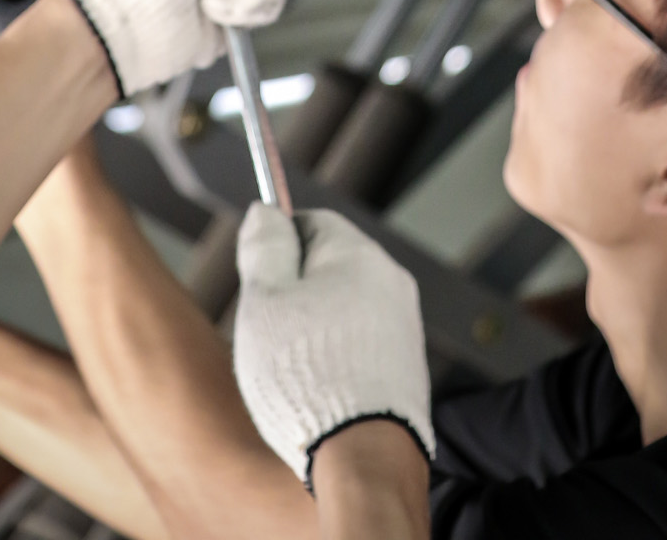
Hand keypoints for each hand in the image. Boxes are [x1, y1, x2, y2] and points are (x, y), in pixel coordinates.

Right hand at [233, 207, 433, 484]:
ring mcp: (404, 325)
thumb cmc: (306, 375)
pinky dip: (338, 357)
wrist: (364, 456)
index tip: (257, 278)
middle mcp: (391, 281)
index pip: (311, 220)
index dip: (277, 245)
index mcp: (359, 254)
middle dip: (295, 291)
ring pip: (344, 308)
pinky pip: (362, 345)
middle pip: (329, 265)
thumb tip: (265, 211)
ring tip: (293, 370)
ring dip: (316, 328)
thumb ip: (264, 248)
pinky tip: (320, 389)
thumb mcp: (264, 300)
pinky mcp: (409, 366)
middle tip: (269, 330)